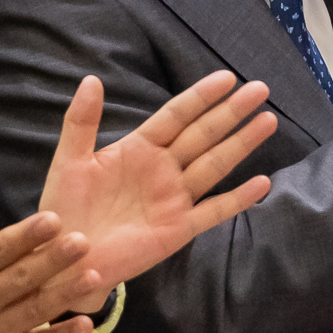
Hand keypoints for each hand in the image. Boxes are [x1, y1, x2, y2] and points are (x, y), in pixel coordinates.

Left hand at [34, 70, 274, 284]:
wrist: (64, 255)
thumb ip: (81, 121)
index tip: (227, 78)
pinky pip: (213, 211)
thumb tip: (91, 79)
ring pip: (214, 165)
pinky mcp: (178, 228)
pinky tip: (261, 183)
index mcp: (139, 149)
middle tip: (260, 89)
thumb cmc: (64, 207)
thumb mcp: (69, 160)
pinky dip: (238, 199)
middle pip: (203, 134)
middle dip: (231, 112)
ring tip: (267, 121)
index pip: (176, 115)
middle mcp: (162, 169)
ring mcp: (173, 198)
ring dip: (241, 144)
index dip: (201, 96)